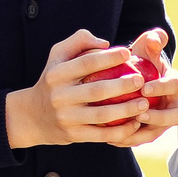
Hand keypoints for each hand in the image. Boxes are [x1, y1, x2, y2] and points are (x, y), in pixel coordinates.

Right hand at [5, 30, 145, 149]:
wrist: (33, 116)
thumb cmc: (54, 81)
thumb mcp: (58, 56)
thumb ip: (79, 41)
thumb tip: (105, 44)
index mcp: (56, 74)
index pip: (85, 63)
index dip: (109, 58)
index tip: (128, 53)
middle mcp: (59, 96)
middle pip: (96, 90)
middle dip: (123, 84)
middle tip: (142, 80)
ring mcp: (66, 117)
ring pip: (102, 114)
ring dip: (126, 109)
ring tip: (144, 103)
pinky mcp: (73, 135)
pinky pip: (101, 134)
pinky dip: (120, 130)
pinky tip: (135, 123)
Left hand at [110, 28, 177, 147]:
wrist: (132, 79)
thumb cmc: (140, 61)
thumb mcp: (146, 48)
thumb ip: (152, 41)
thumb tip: (154, 38)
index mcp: (175, 84)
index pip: (175, 86)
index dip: (162, 88)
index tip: (144, 88)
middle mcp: (174, 104)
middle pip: (175, 116)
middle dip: (159, 116)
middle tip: (140, 113)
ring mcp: (163, 121)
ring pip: (157, 132)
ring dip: (143, 132)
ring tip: (125, 129)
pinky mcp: (149, 132)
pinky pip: (141, 139)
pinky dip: (128, 140)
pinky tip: (110, 138)